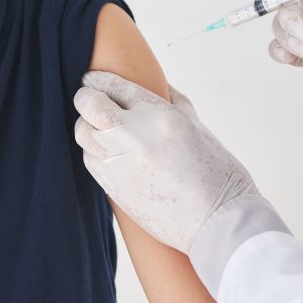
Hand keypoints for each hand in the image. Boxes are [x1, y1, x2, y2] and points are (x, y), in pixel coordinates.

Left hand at [74, 71, 256, 252]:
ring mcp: (120, 163)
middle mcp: (135, 136)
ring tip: (100, 127)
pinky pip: (90, 159)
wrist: (219, 223)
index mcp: (160, 116)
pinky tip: (108, 152)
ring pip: (83, 133)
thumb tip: (156, 83)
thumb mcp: (197, 127)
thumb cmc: (216, 173)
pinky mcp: (113, 188)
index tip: (91, 79)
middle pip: (88, 105)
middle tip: (89, 99)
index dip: (97, 80)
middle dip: (85, 98)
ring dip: (88, 126)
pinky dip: (95, 151)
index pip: (114, 86)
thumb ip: (171, 102)